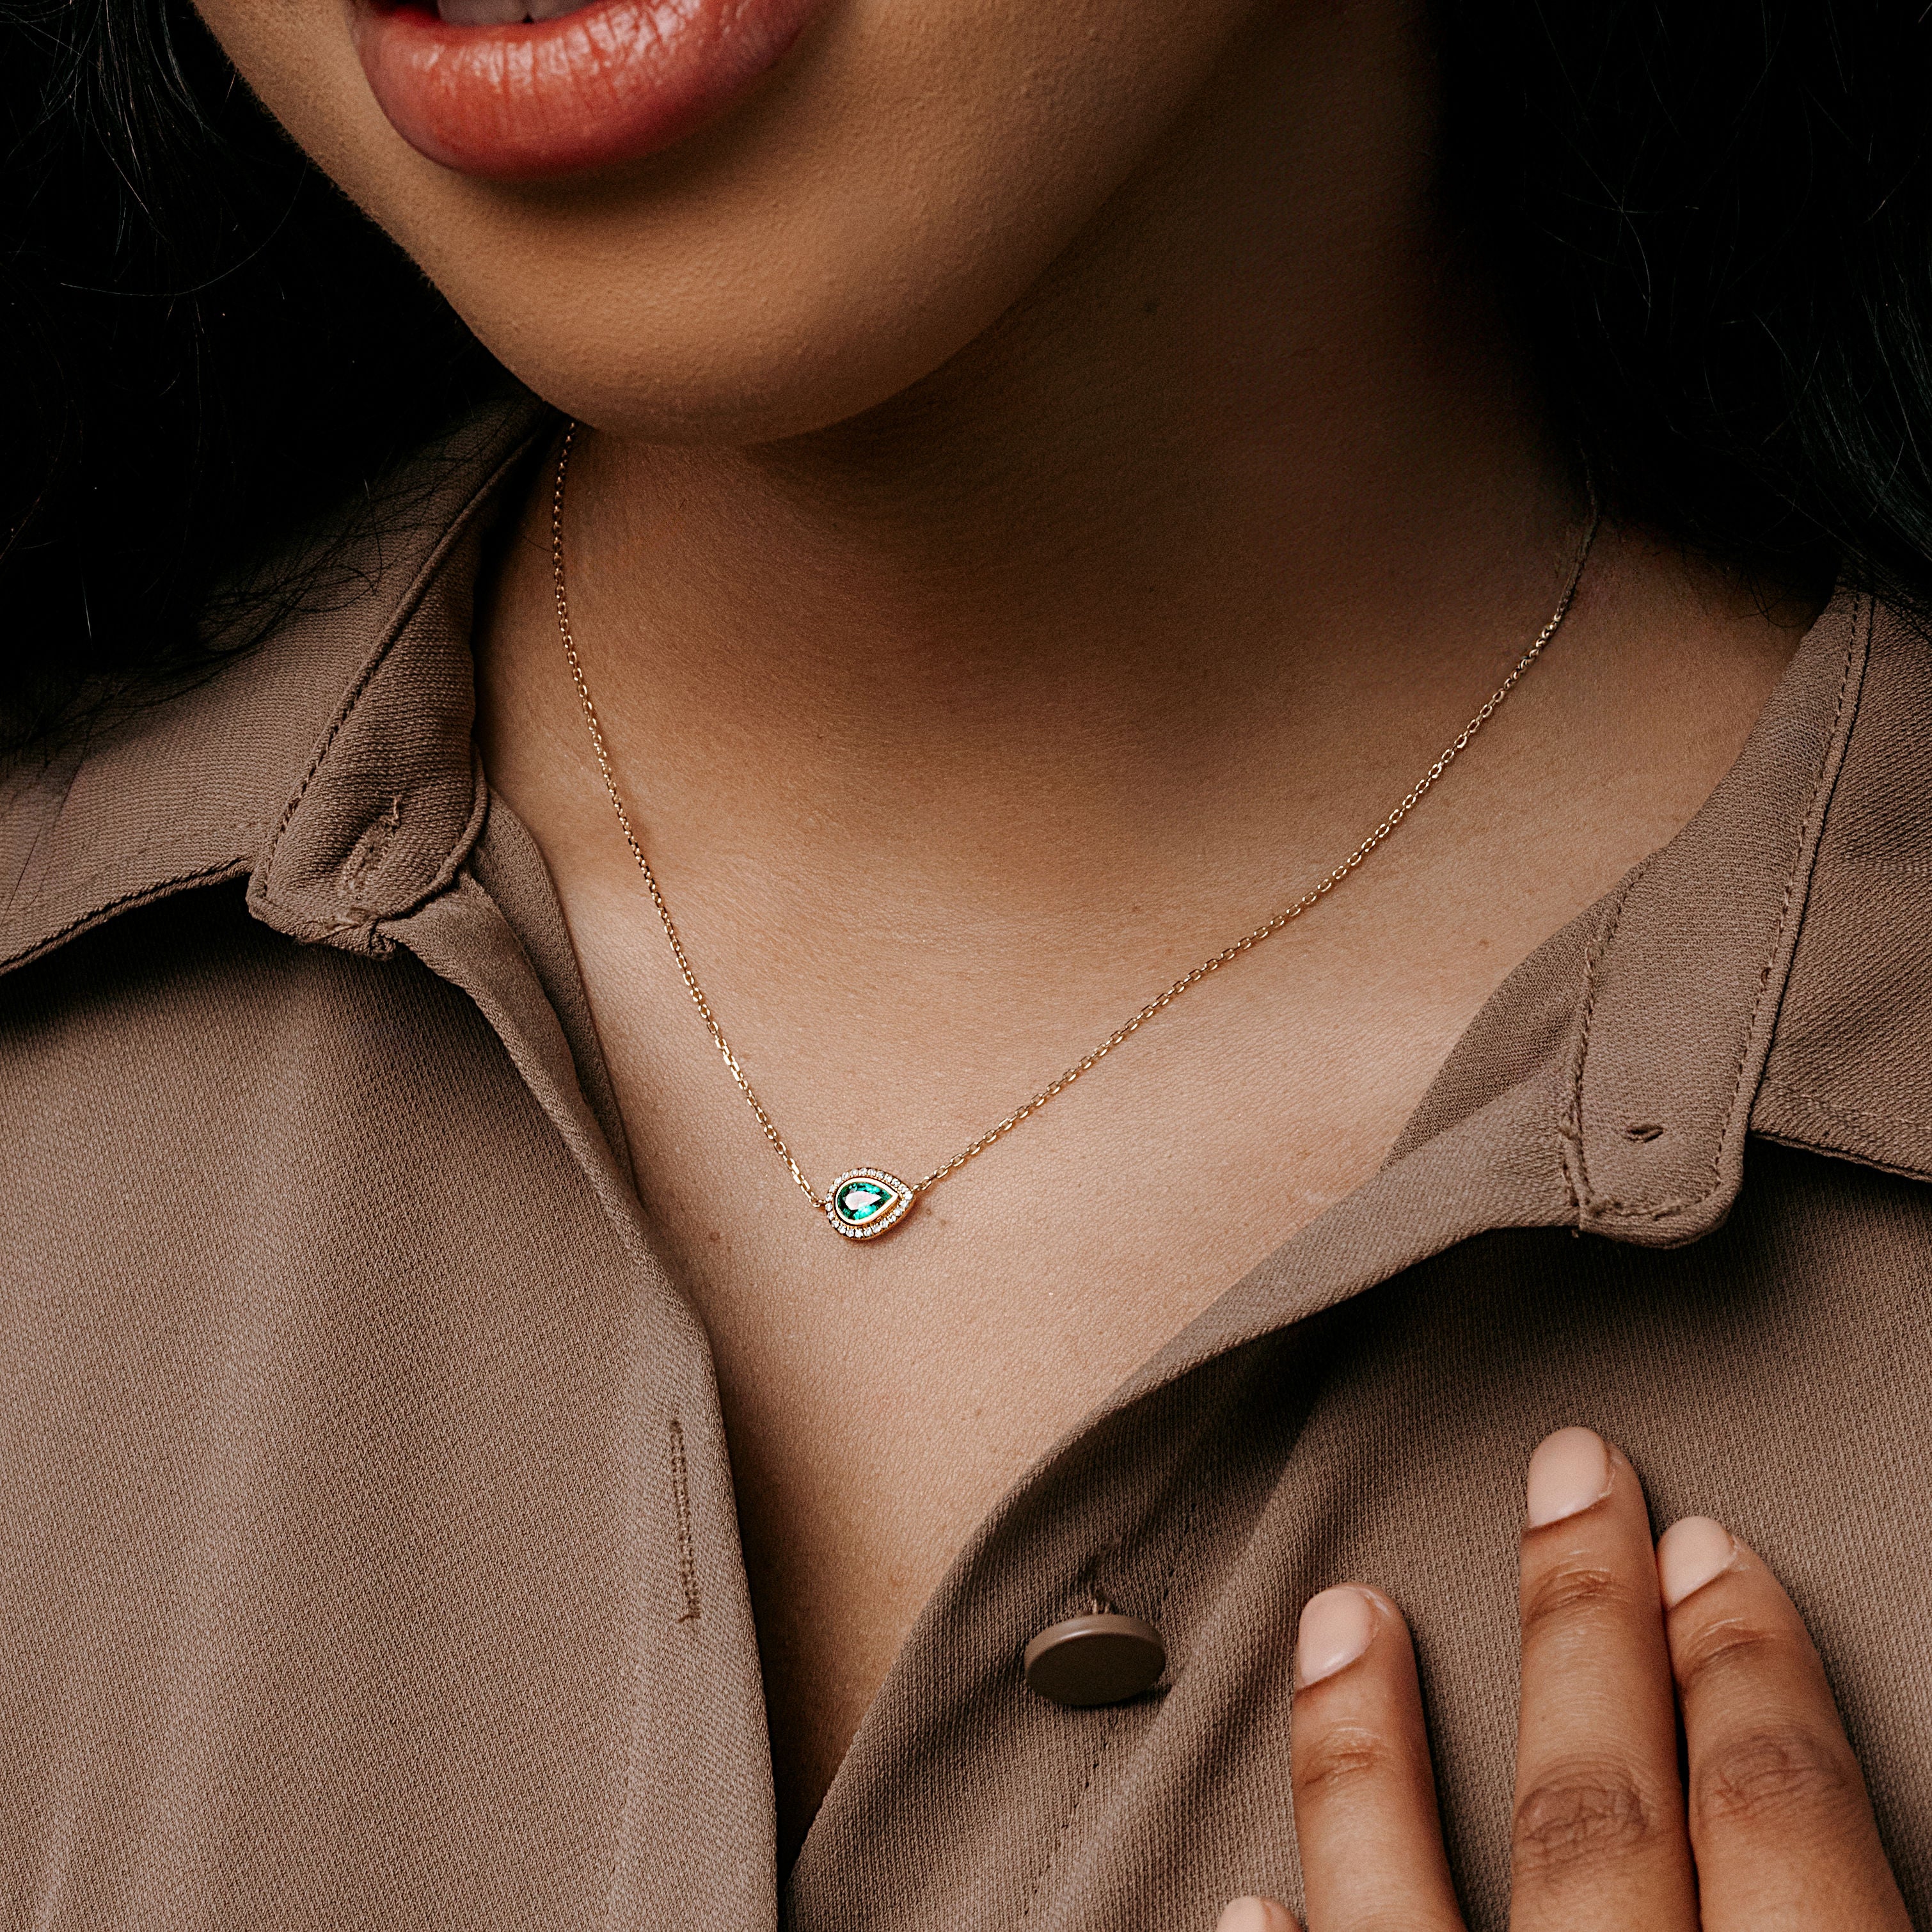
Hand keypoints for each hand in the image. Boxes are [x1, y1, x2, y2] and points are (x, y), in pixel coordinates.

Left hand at [1220, 1427, 1910, 1931]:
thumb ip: (1856, 1923)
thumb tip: (1851, 1856)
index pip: (1781, 1821)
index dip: (1751, 1670)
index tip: (1713, 1553)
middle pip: (1596, 1817)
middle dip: (1581, 1626)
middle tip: (1566, 1472)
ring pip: (1398, 1909)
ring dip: (1364, 1756)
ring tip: (1340, 1617)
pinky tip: (1254, 1898)